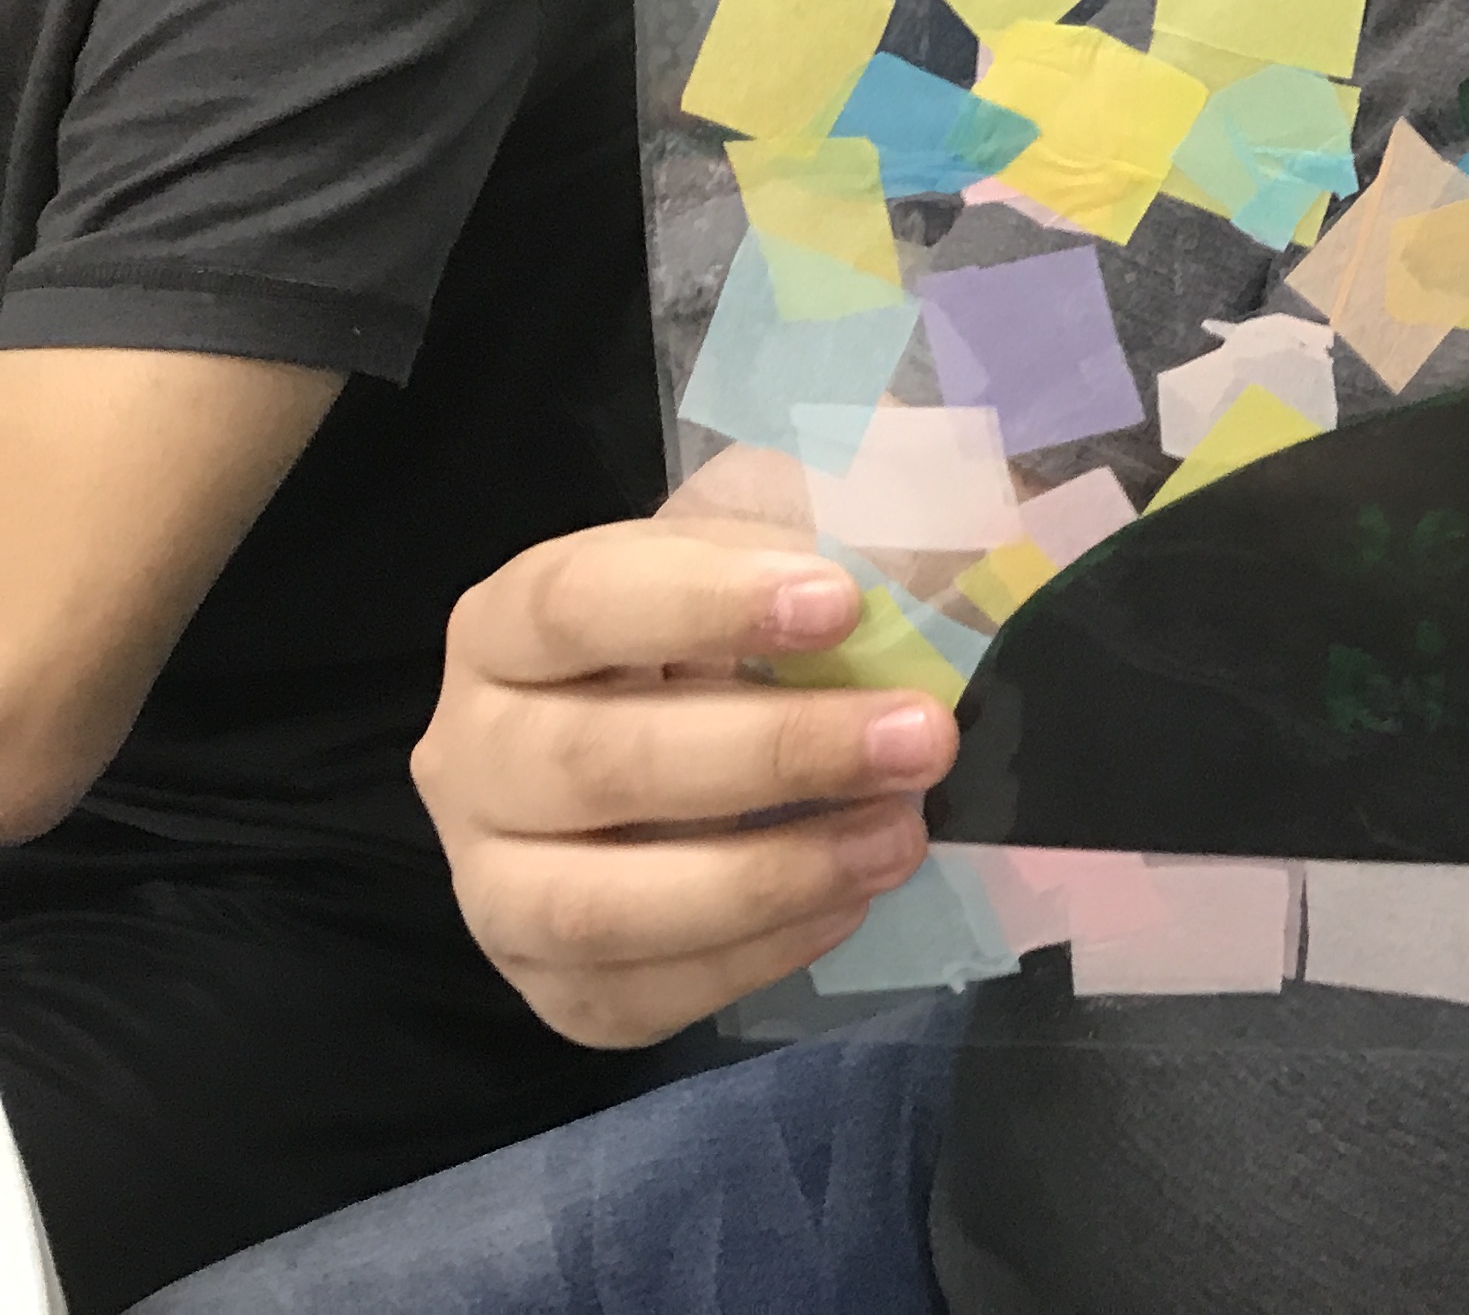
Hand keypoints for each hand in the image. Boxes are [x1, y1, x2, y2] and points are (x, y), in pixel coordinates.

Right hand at [413, 461, 956, 1048]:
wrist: (678, 741)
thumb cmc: (722, 627)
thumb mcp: (761, 549)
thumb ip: (819, 534)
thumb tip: (936, 565)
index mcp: (504, 626)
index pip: (577, 604)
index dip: (705, 604)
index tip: (843, 602)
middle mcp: (469, 757)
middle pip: (595, 763)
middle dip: (775, 754)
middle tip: (923, 735)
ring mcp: (491, 884)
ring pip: (598, 905)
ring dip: (768, 875)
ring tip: (901, 836)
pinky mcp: (548, 986)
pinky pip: (636, 996)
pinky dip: (754, 955)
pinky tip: (850, 901)